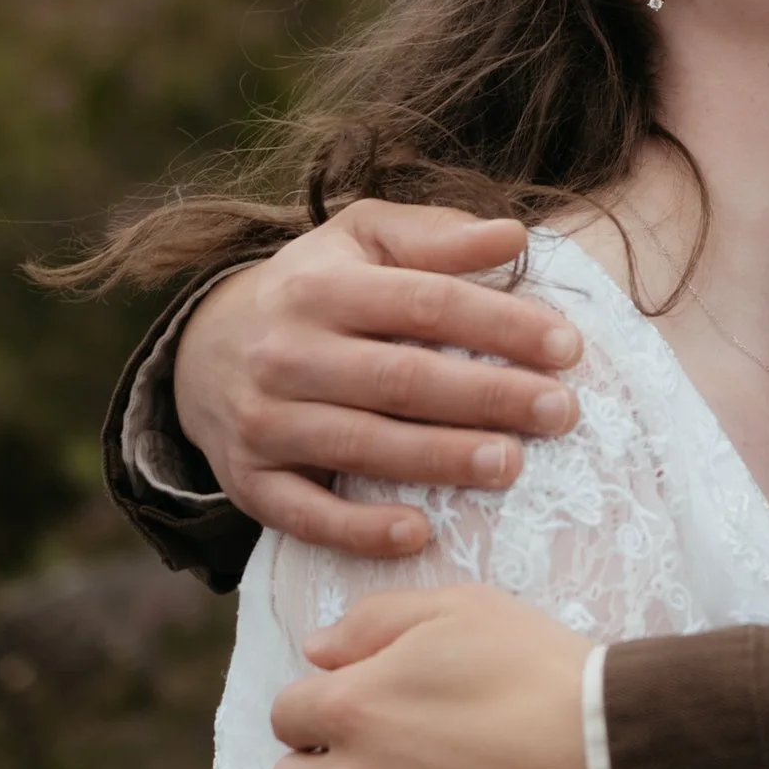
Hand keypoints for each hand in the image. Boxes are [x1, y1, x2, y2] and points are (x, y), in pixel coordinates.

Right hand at [175, 201, 582, 555]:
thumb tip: (513, 236)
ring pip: (362, 445)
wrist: (201, 348)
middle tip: (561, 412)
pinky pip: (305, 514)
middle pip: (401, 378)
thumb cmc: (311, 288)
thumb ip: (435, 236)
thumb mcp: (360, 239)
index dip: (499, 325)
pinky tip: (419, 533)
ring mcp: (264, 421)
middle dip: (487, 396)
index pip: (424, 302)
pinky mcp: (250, 481)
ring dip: (440, 459)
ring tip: (512, 465)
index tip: (568, 347)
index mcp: (322, 287)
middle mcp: (287, 353)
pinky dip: (359, 529)